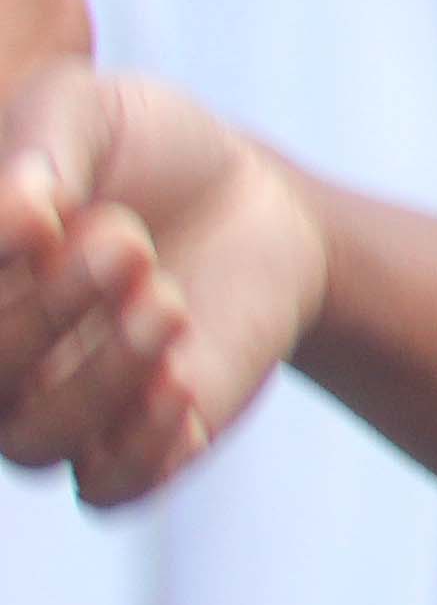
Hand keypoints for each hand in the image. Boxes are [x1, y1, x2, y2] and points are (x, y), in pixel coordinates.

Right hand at [0, 61, 325, 508]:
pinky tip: (180, 382)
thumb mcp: (85, 114)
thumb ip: (42, 151)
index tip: (41, 214)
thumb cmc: (142, 148)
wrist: (245, 191)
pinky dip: (138, 450)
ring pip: (35, 443)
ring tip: (166, 299)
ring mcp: (54, 409)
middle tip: (127, 243)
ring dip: (101, 376)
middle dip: (47, 313)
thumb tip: (20, 219)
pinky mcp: (137, 441)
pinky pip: (110, 490)